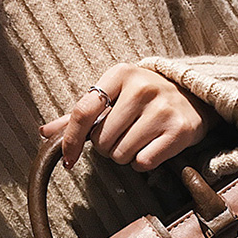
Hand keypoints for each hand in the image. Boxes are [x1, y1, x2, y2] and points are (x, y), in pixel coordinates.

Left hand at [39, 63, 220, 171]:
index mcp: (120, 74)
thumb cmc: (144, 99)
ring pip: (122, 154)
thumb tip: (44, 132)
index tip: (67, 159)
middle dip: (107, 148)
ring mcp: (162, 109)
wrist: (193, 98)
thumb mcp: (113, 96)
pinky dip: (143, 163)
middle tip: (121, 137)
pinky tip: (152, 148)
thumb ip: (80, 114)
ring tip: (138, 140)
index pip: (83, 111)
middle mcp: (142, 88)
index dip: (70, 140)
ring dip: (125, 156)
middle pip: (102, 141)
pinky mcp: (179, 131)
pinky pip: (144, 162)